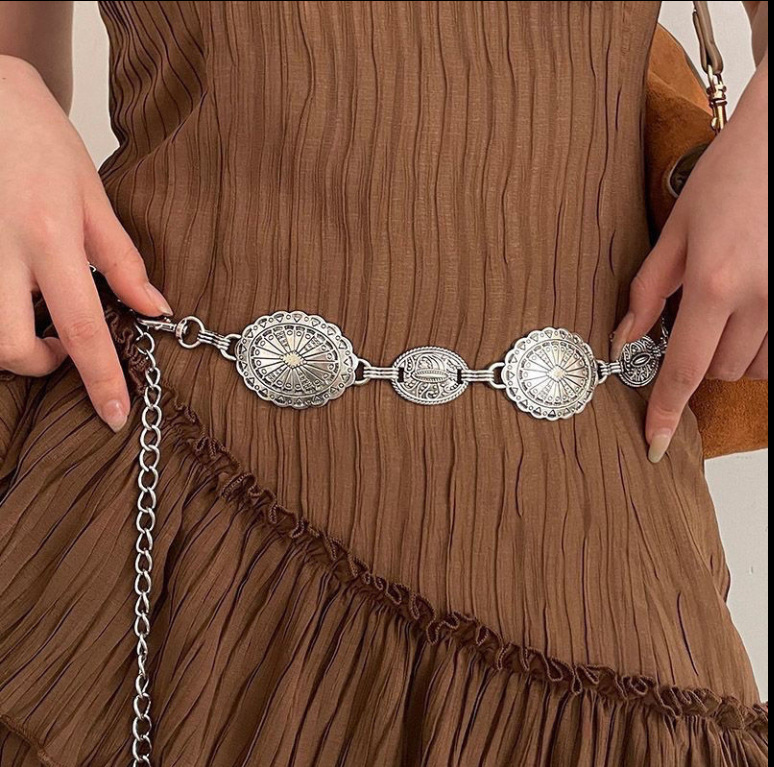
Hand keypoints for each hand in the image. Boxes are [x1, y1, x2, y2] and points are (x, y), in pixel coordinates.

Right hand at [0, 55, 170, 430]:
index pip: (83, 327)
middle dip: (40, 365)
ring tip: (38, 319)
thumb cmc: (39, 140)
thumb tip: (154, 308)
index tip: (114, 415)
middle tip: (62, 350)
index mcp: (49, 237)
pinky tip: (15, 293)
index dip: (100, 379)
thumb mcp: (92, 196)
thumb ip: (122, 259)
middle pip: (10, 345)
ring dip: (12, 343)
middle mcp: (0, 249)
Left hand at [612, 56, 767, 462]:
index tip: (656, 443)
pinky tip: (749, 317)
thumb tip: (622, 340)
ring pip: (754, 367)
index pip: (683, 368)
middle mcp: (760, 299)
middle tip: (690, 327)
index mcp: (714, 284)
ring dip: (729, 356)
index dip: (666, 411)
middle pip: (718, 372)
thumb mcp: (675, 233)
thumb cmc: (728, 178)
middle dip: (695, 364)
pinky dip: (760, 347)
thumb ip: (647, 293)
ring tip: (723, 314)